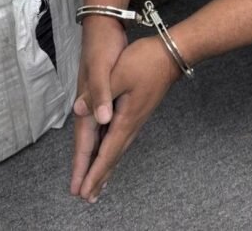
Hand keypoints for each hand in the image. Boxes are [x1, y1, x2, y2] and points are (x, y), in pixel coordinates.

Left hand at [73, 35, 180, 202]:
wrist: (172, 53)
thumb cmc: (146, 61)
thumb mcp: (119, 74)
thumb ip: (99, 93)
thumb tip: (79, 111)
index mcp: (125, 118)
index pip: (106, 152)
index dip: (93, 172)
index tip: (83, 191)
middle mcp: (131, 123)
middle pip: (112, 156)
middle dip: (99, 177)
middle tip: (87, 197)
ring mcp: (136, 118)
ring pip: (118, 149)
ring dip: (106, 167)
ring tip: (98, 183)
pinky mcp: (138, 111)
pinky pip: (121, 139)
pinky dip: (113, 152)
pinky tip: (111, 153)